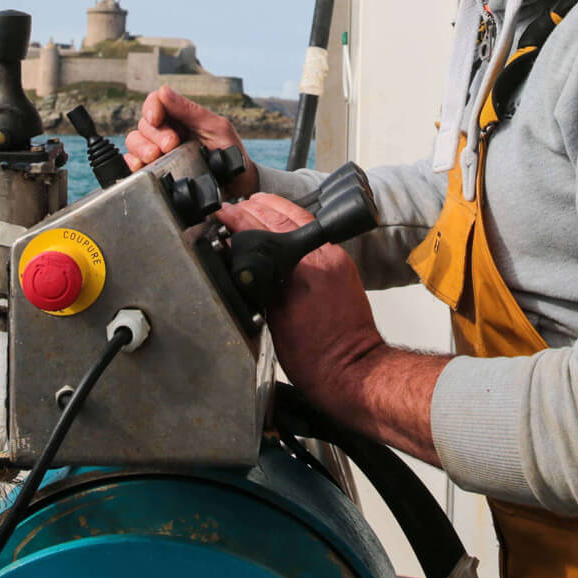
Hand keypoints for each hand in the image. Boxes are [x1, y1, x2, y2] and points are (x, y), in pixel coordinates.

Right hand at [124, 87, 257, 197]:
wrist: (237, 185)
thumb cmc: (230, 153)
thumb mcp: (216, 128)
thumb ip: (190, 111)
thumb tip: (164, 91)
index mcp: (180, 117)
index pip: (155, 103)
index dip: (152, 108)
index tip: (156, 118)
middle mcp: (166, 132)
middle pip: (144, 124)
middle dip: (155, 134)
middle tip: (171, 145)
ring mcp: (158, 152)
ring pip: (134, 141)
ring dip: (142, 148)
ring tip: (156, 157)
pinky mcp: (154, 171)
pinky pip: (132, 164)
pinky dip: (132, 163)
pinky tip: (142, 166)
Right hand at [217, 192, 444, 462]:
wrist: (353, 371)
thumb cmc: (316, 358)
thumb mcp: (275, 321)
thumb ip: (260, 284)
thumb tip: (243, 261)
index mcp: (303, 269)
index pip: (265, 230)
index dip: (241, 218)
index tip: (224, 213)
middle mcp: (323, 256)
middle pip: (284, 216)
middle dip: (256, 208)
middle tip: (233, 207)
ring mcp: (336, 257)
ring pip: (301, 219)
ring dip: (274, 212)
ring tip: (252, 208)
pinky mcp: (342, 264)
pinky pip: (313, 234)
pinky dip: (292, 223)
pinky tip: (278, 225)